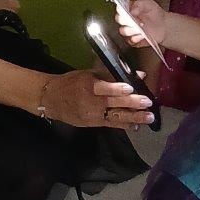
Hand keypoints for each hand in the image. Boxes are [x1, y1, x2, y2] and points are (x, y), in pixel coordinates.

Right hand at [40, 70, 154, 128]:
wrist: (50, 99)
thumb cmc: (71, 82)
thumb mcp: (87, 74)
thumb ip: (111, 75)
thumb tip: (136, 74)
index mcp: (87, 86)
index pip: (103, 88)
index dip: (116, 89)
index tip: (130, 88)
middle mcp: (90, 102)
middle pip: (113, 103)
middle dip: (132, 104)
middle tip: (148, 102)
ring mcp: (92, 115)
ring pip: (115, 116)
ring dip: (133, 117)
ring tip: (149, 117)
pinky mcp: (92, 124)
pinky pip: (111, 124)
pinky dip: (124, 125)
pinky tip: (137, 126)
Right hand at [115, 0, 166, 47]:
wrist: (163, 24)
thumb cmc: (154, 12)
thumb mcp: (148, 4)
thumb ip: (140, 5)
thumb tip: (132, 10)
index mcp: (127, 9)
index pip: (119, 8)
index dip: (121, 9)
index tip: (128, 11)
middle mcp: (126, 19)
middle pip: (119, 19)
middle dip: (126, 20)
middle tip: (134, 20)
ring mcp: (128, 30)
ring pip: (123, 31)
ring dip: (131, 30)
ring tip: (140, 28)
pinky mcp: (133, 40)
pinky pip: (130, 41)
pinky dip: (136, 38)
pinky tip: (142, 35)